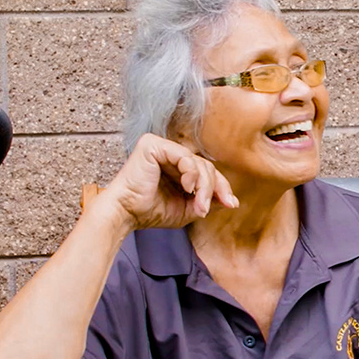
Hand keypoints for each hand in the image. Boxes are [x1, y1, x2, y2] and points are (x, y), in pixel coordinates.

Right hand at [97, 134, 237, 231]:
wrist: (126, 214)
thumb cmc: (150, 212)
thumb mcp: (187, 209)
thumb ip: (208, 202)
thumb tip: (233, 201)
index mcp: (177, 167)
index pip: (206, 172)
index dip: (221, 187)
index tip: (231, 204)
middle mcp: (170, 154)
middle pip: (206, 166)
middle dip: (214, 188)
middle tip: (207, 208)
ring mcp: (162, 147)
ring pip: (198, 162)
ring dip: (204, 186)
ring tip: (198, 204)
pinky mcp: (154, 144)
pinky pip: (185, 155)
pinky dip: (191, 173)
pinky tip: (187, 187)